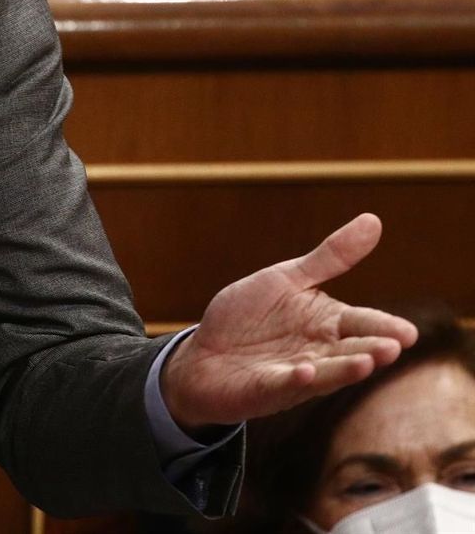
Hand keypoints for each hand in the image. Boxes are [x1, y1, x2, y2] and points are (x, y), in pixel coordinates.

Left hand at [161, 212, 417, 431]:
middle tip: (393, 347)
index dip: (385, 328)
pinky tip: (303, 370)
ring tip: (366, 362)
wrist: (202, 355)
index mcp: (328, 324)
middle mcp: (319, 352)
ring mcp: (295, 374)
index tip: (408, 332)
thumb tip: (374, 220)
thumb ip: (330, 257)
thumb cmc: (249, 317)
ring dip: (344, 369)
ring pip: (326, 373)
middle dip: (373, 350)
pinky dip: (295, 378)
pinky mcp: (266, 389)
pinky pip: (282, 384)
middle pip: (352, 351)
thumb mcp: (286, 279)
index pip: (363, 323)